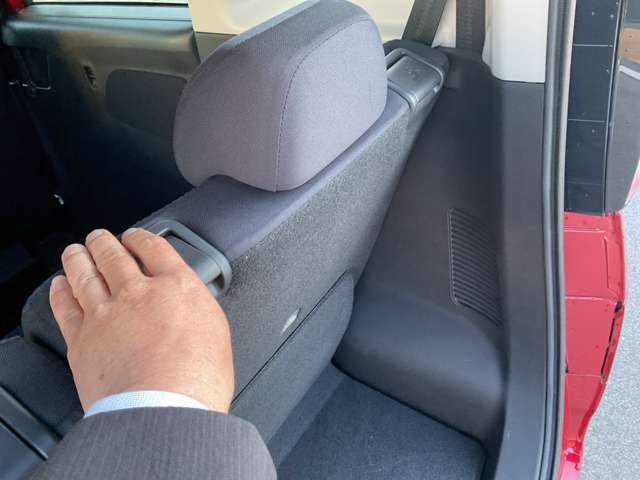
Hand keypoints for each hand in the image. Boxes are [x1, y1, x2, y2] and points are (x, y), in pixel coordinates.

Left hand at [49, 228, 234, 413]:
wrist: (162, 410)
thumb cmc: (197, 381)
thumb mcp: (217, 333)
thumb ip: (197, 311)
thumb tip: (190, 308)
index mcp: (177, 287)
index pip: (156, 248)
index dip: (142, 236)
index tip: (136, 236)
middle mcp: (139, 293)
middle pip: (115, 255)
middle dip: (105, 242)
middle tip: (100, 237)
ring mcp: (107, 314)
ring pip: (86, 273)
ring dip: (79, 258)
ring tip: (76, 251)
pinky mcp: (82, 339)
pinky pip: (65, 306)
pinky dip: (60, 291)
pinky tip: (59, 285)